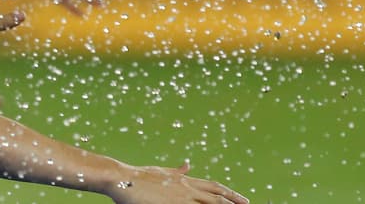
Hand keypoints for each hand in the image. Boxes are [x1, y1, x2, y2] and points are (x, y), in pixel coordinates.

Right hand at [111, 162, 248, 203]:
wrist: (122, 177)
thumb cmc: (139, 176)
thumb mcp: (161, 172)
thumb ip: (177, 171)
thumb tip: (188, 164)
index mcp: (184, 180)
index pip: (213, 186)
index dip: (229, 193)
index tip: (241, 199)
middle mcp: (186, 187)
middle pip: (217, 195)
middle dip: (234, 201)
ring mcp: (181, 196)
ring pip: (210, 203)